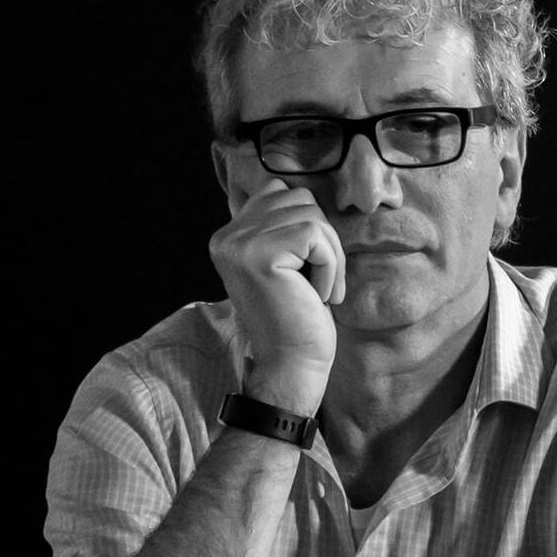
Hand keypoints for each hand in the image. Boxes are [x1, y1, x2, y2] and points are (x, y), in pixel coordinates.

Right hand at [209, 179, 345, 414]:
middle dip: (323, 238)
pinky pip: (315, 235)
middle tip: (319, 282)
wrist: (290, 367)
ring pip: (311, 214)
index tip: (306, 269)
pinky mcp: (260, 255)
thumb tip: (300, 189)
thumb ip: (281, 224)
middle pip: (299, 198)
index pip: (280, 192)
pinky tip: (318, 295)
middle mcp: (226, 235)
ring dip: (330, 254)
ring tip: (318, 289)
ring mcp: (238, 244)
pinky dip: (330, 266)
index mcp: (229, 235)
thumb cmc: (297, 317)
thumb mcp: (286, 261)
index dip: (309, 227)